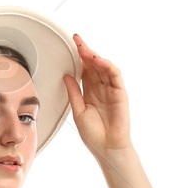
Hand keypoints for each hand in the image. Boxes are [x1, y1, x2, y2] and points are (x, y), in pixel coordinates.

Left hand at [63, 33, 130, 155]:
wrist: (108, 148)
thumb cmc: (94, 135)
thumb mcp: (78, 111)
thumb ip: (74, 92)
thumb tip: (66, 76)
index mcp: (90, 92)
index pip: (84, 70)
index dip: (79, 57)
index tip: (71, 45)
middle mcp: (101, 88)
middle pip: (93, 65)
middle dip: (85, 52)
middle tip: (76, 40)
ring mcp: (111, 90)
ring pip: (103, 67)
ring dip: (94, 56)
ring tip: (84, 49)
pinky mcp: (120, 93)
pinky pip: (115, 75)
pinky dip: (107, 65)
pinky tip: (98, 60)